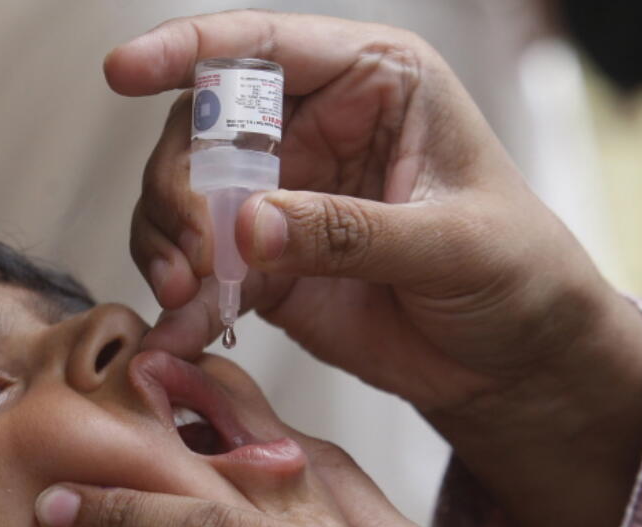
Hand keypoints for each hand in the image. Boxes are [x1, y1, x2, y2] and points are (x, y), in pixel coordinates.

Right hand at [108, 11, 641, 526]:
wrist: (513, 363)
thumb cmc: (516, 273)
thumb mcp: (451, 243)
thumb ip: (351, 231)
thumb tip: (249, 227)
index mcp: (372, 83)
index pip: (266, 47)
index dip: (188, 50)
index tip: (125, 72)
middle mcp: (314, 129)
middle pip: (202, 127)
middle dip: (179, 186)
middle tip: (197, 253)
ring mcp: (282, 199)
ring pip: (183, 197)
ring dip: (167, 242)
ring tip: (186, 294)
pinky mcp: (265, 265)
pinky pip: (198, 270)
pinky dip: (180, 300)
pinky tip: (178, 330)